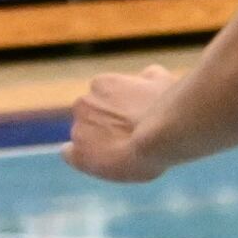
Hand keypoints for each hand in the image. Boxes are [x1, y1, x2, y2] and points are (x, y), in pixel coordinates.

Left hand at [63, 67, 174, 182]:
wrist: (159, 138)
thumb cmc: (166, 109)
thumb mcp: (161, 82)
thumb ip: (149, 78)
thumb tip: (146, 75)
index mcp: (101, 84)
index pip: (99, 98)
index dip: (112, 111)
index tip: (125, 121)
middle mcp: (83, 103)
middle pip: (89, 117)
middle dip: (104, 126)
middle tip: (127, 139)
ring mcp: (79, 128)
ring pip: (83, 137)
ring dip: (98, 144)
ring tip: (124, 154)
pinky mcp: (79, 153)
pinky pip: (71, 155)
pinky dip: (81, 158)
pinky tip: (97, 163)